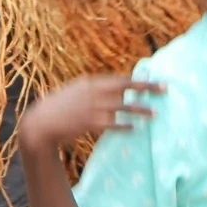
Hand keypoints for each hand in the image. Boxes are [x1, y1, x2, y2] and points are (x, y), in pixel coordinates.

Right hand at [18, 74, 163, 153]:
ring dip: (140, 110)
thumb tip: (118, 91)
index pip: (120, 79)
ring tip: (155, 113)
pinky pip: (112, 124)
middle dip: (146, 89)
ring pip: (123, 107)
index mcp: (90, 82)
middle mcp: (93, 92)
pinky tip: (134, 128)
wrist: (42, 121)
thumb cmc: (60, 105)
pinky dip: (124, 126)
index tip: (155, 80)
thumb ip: (96, 89)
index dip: (139, 80)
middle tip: (165, 89)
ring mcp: (92, 108)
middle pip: (126, 89)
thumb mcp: (77, 90)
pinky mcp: (89, 123)